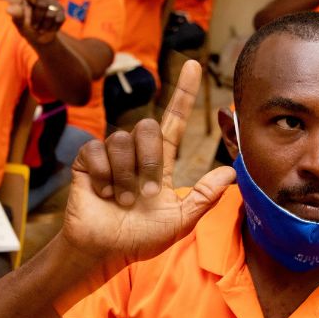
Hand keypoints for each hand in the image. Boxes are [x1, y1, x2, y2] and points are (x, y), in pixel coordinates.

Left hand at [1, 0, 63, 44]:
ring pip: (50, 13)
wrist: (39, 38)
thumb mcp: (19, 23)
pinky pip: (58, 19)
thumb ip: (16, 15)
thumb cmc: (26, 27)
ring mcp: (54, 4)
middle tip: (33, 26)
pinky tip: (48, 28)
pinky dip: (51, 28)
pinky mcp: (62, 13)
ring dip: (43, 25)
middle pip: (42, 4)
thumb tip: (8, 8)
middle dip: (37, 18)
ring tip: (40, 28)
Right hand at [63, 61, 236, 269]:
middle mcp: (136, 153)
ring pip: (122, 140)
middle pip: (148, 128)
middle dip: (149, 162)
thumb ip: (204, 196)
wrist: (105, 252)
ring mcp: (110, 156)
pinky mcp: (87, 161)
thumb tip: (232, 172)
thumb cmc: (141, 239)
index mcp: (159, 162)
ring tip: (123, 201)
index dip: (184, 93)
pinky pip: (97, 151)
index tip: (194, 65)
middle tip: (146, 195)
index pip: (175, 121)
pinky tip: (103, 195)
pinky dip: (104, 177)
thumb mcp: (181, 222)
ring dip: (126, 176)